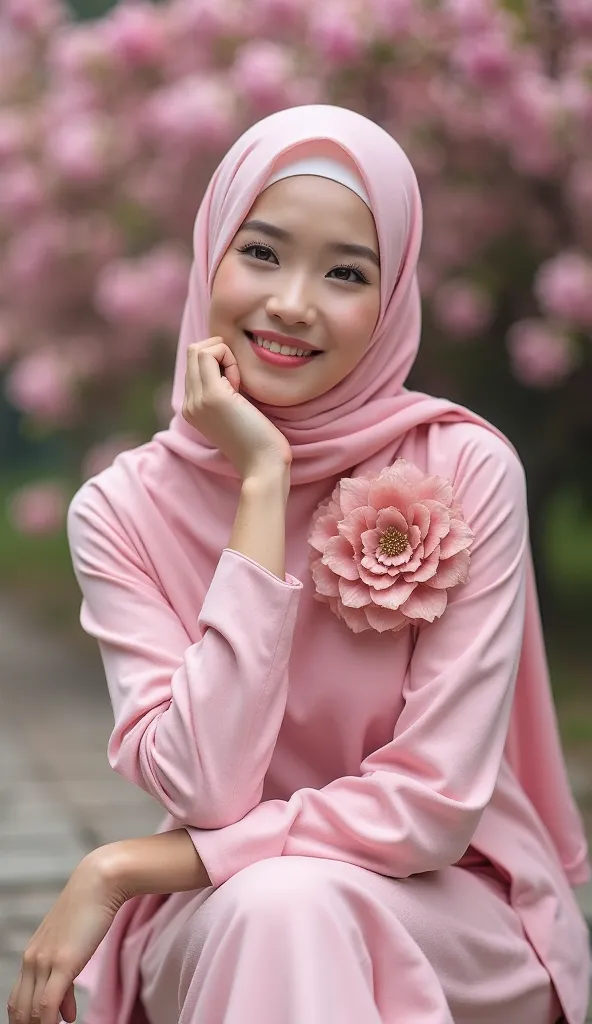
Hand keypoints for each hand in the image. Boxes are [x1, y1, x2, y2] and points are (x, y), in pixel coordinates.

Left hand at [7, 851, 128, 1023]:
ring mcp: (45, 961)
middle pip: (18, 1009)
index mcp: (32, 955)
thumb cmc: (89, 912)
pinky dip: (49, 1022)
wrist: (99, 883)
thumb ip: (65, 982)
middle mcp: (32, 959)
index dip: (23, 1020)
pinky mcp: (62, 963)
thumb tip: (66, 1014)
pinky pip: (47, 1004)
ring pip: (30, 1010)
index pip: (16, 1000)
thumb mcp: (73, 949)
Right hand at [182, 338, 292, 478]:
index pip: (193, 364)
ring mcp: (196, 400)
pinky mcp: (212, 396)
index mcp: (192, 408)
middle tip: (238, 381)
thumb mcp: (234, 412)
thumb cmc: (258, 440)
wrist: (262, 466)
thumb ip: (225, 392)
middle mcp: (188, 404)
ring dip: (224, 357)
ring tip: (238, 385)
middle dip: (220, 355)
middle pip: (192, 352)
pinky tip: (239, 385)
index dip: (217, 362)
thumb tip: (227, 366)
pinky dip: (229, 358)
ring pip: (198, 350)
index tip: (236, 385)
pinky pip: (210, 353)